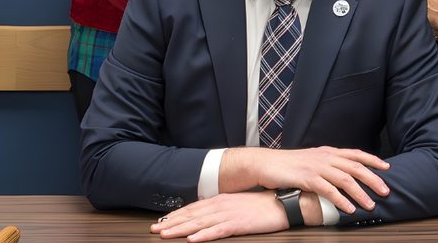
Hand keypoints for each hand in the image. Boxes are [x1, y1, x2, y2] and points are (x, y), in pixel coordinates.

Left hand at [150, 191, 295, 241]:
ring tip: (166, 234)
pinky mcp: (238, 224)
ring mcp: (229, 214)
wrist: (282, 203)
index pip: (192, 208)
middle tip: (154, 229)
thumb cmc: (261, 206)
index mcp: (220, 199)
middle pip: (191, 216)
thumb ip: (221, 209)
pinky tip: (193, 240)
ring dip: (180, 229)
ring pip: (199, 223)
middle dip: (171, 223)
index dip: (175, 215)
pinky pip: (217, 231)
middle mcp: (221, 204)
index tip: (161, 221)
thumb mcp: (237, 204)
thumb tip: (206, 216)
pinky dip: (203, 236)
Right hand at [219, 146, 389, 214]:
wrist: (266, 164)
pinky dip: (341, 200)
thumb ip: (327, 164)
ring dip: (360, 193)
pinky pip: (328, 190)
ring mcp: (317, 167)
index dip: (372, 160)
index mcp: (328, 152)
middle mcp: (325, 157)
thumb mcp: (312, 160)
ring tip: (370, 205)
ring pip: (345, 179)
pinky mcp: (307, 178)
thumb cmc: (288, 165)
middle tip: (385, 190)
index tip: (387, 167)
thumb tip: (342, 173)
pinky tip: (349, 208)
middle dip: (373, 179)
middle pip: (355, 167)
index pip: (355, 154)